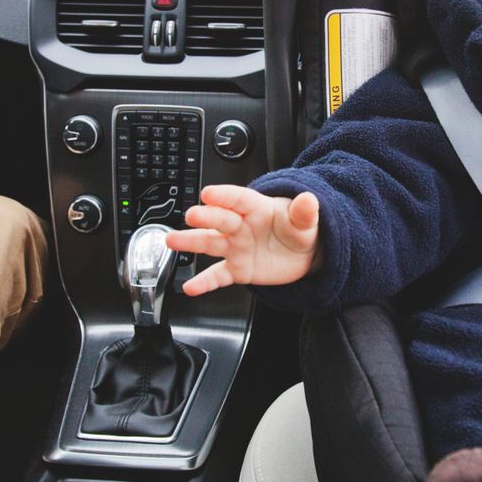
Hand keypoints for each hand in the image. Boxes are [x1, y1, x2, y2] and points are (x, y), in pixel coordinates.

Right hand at [164, 185, 320, 296]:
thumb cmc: (299, 230)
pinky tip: (190, 288)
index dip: (224, 196)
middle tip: (192, 216)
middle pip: (221, 220)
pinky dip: (204, 283)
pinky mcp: (237, 269)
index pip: (239, 199)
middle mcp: (242, 226)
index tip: (209, 194)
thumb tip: (309, 201)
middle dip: (206, 217)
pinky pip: (218, 276)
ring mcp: (236, 248)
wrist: (304, 255)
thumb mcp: (307, 221)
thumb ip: (305, 213)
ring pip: (210, 243)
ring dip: (190, 242)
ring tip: (172, 241)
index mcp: (257, 208)